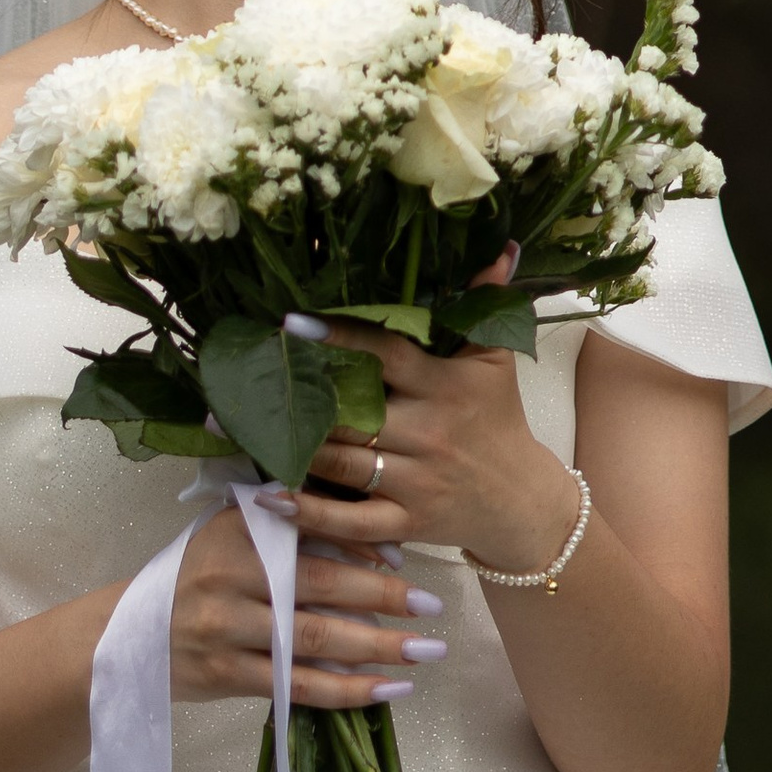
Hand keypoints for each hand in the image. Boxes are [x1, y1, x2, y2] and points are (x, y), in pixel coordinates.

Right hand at [167, 497, 444, 706]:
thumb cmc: (197, 577)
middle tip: (433, 605)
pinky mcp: (226, 675)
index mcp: (239, 527)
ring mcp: (226, 627)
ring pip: (314, 638)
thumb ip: (292, 527)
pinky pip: (297, 684)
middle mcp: (231, 573)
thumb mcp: (233, 534)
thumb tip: (378, 543)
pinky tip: (387, 690)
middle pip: (321, 585)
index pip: (313, 530)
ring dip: (377, 647)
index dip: (362, 546)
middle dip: (383, 597)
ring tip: (425, 651)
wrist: (129, 636)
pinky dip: (346, 689)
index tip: (405, 559)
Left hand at [281, 271, 580, 579]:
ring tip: (249, 429)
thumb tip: (501, 248)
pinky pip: (351, 522)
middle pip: (355, 414)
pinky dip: (310, 514)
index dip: (341, 338)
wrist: (521, 499)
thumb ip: (488, 302)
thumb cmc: (500, 417)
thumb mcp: (496, 359)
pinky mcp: (406, 523)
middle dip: (306, 397)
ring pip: (344, 465)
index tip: (296, 322)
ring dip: (297, 449)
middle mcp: (427, 434)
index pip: (387, 355)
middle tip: (259, 378)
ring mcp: (414, 482)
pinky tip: (270, 498)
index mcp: (445, 386)